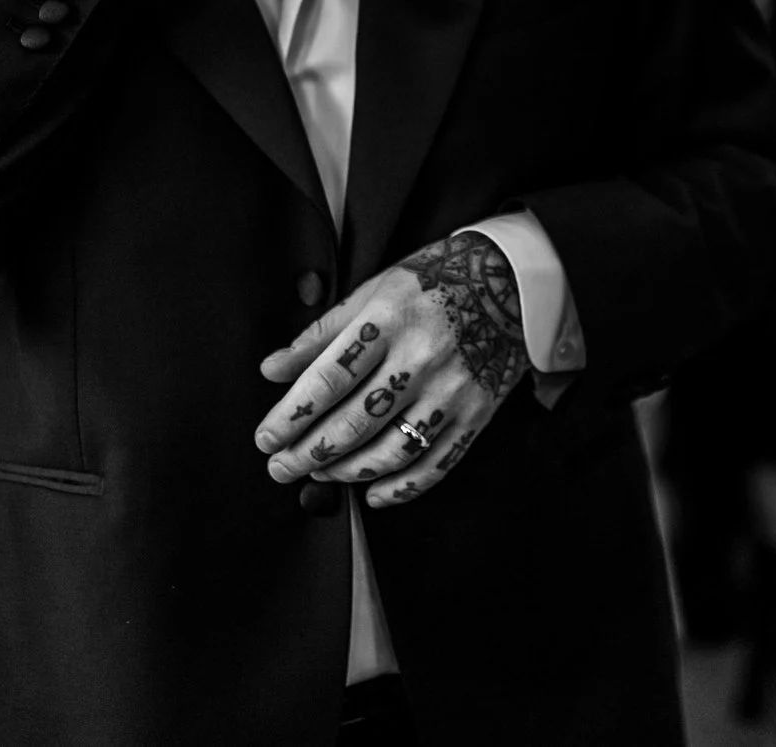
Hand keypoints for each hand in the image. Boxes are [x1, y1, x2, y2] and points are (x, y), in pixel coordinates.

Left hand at [255, 231, 531, 507]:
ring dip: (347, 471)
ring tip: (320, 473)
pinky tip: (372, 493)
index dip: (291, 415)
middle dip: (309, 453)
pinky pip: (436, 463)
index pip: (328, 379)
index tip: (266, 438)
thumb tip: (272, 370)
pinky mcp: (476, 413)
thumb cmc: (431, 284)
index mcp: (388, 321)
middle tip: (281, 467)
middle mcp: (420, 357)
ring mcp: (451, 389)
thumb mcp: (372, 291)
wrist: (509, 284)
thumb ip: (320, 334)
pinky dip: (401, 488)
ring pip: (392, 450)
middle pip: (355, 421)